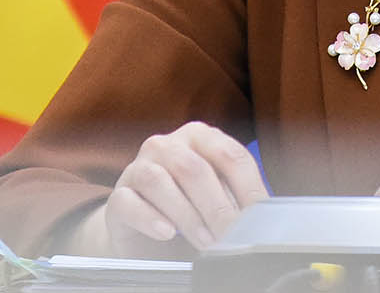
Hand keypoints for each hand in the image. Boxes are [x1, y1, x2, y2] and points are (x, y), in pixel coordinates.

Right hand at [81, 121, 267, 255]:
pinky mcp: (118, 195)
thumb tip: (261, 219)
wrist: (145, 229)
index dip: (248, 188)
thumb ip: (235, 200)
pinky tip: (167, 233)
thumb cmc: (190, 208)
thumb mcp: (217, 199)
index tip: (258, 219)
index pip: (231, 155)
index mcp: (200, 137)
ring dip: (187, 214)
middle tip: (231, 236)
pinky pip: (129, 202)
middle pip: (195, 168)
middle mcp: (167, 145)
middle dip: (218, 207)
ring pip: (159, 181)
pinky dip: (150, 218)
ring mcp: (138, 167)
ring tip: (205, 241)